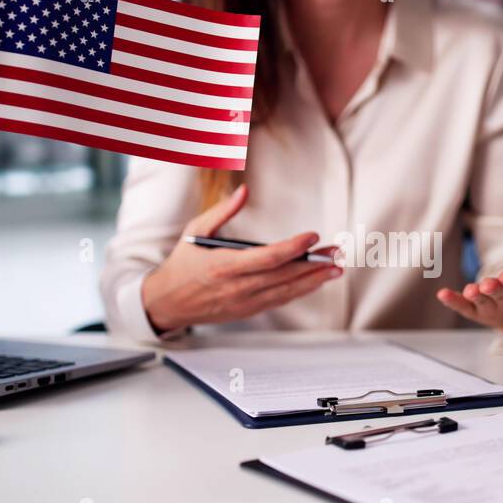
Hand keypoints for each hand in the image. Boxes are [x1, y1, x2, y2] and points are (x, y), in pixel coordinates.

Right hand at [140, 184, 341, 332]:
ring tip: (335, 269)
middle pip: (284, 275)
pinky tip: (314, 281)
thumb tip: (244, 191)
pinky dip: (298, 291)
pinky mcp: (247, 310)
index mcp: (224, 265)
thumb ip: (222, 211)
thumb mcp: (195, 231)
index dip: (294, 248)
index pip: (268, 257)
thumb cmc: (182, 264)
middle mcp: (237, 287)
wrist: (167, 302)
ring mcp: (244, 302)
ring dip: (313, 280)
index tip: (312, 236)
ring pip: (286, 291)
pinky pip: (278, 300)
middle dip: (314, 264)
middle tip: (336, 253)